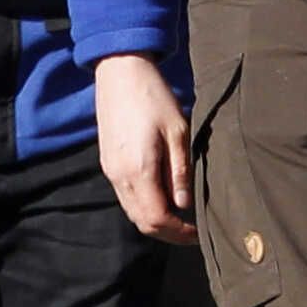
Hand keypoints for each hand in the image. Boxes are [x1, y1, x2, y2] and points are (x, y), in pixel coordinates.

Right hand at [95, 55, 196, 243]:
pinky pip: (126, 198)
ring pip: (132, 212)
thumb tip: (184, 206)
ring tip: (181, 220)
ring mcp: (110, 171)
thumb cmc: (153, 97)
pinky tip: (163, 199)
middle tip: (192, 233)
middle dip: (168, 233)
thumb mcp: (177, 131)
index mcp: (139, 170)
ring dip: (155, 222)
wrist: (120, 72)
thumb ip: (180, 171)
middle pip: (142, 222)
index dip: (179, 233)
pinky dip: (144, 208)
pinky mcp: (108, 164)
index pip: (157, 218)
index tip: (198, 234)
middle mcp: (120, 176)